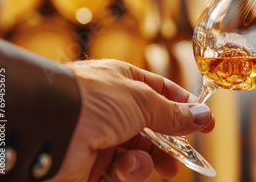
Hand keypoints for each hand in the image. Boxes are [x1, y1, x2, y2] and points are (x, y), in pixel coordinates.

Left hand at [46, 59, 214, 181]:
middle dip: (170, 144)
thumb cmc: (93, 99)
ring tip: (161, 166)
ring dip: (150, 162)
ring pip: (139, 154)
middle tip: (186, 156)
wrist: (50, 127)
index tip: (205, 122)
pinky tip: (124, 167)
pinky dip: (127, 173)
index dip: (184, 107)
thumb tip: (204, 117)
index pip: (161, 92)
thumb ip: (174, 113)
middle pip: (152, 128)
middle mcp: (112, 109)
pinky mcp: (92, 166)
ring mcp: (102, 137)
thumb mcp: (143, 100)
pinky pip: (121, 173)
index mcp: (123, 82)